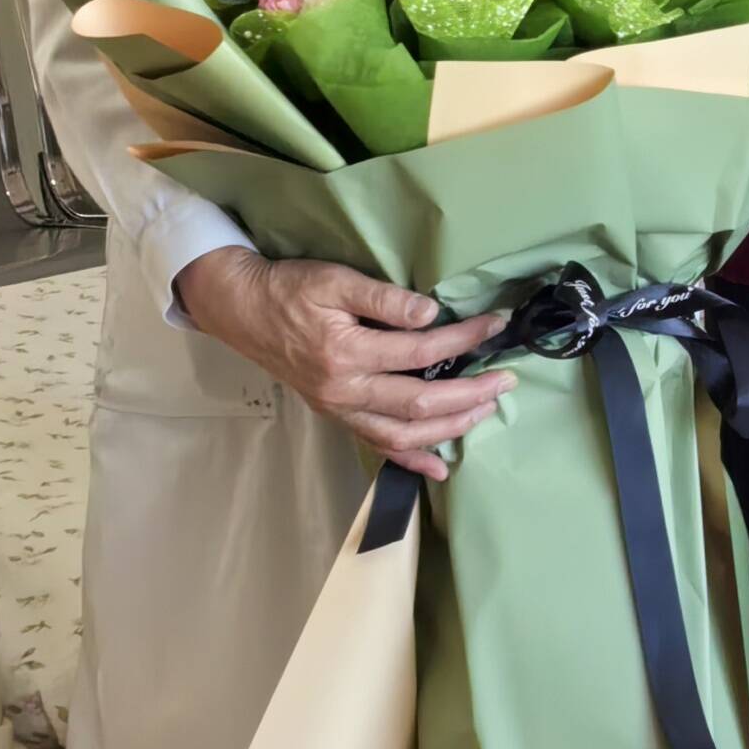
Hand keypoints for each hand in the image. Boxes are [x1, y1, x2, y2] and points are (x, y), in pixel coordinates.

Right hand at [170, 252, 511, 477]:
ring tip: (486, 411)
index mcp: (346, 353)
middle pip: (420, 404)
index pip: (421, 350)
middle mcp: (344, 390)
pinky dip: (410, 459)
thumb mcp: (334, 280)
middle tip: (507, 380)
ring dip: (450, 428)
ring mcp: (339, 408)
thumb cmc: (288, 289)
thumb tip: (431, 314)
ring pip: (402, 435)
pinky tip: (440, 468)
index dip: (464, 339)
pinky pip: (377, 444)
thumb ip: (384, 298)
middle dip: (471, 394)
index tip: (496, 325)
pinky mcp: (335, 414)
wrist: (241, 309)